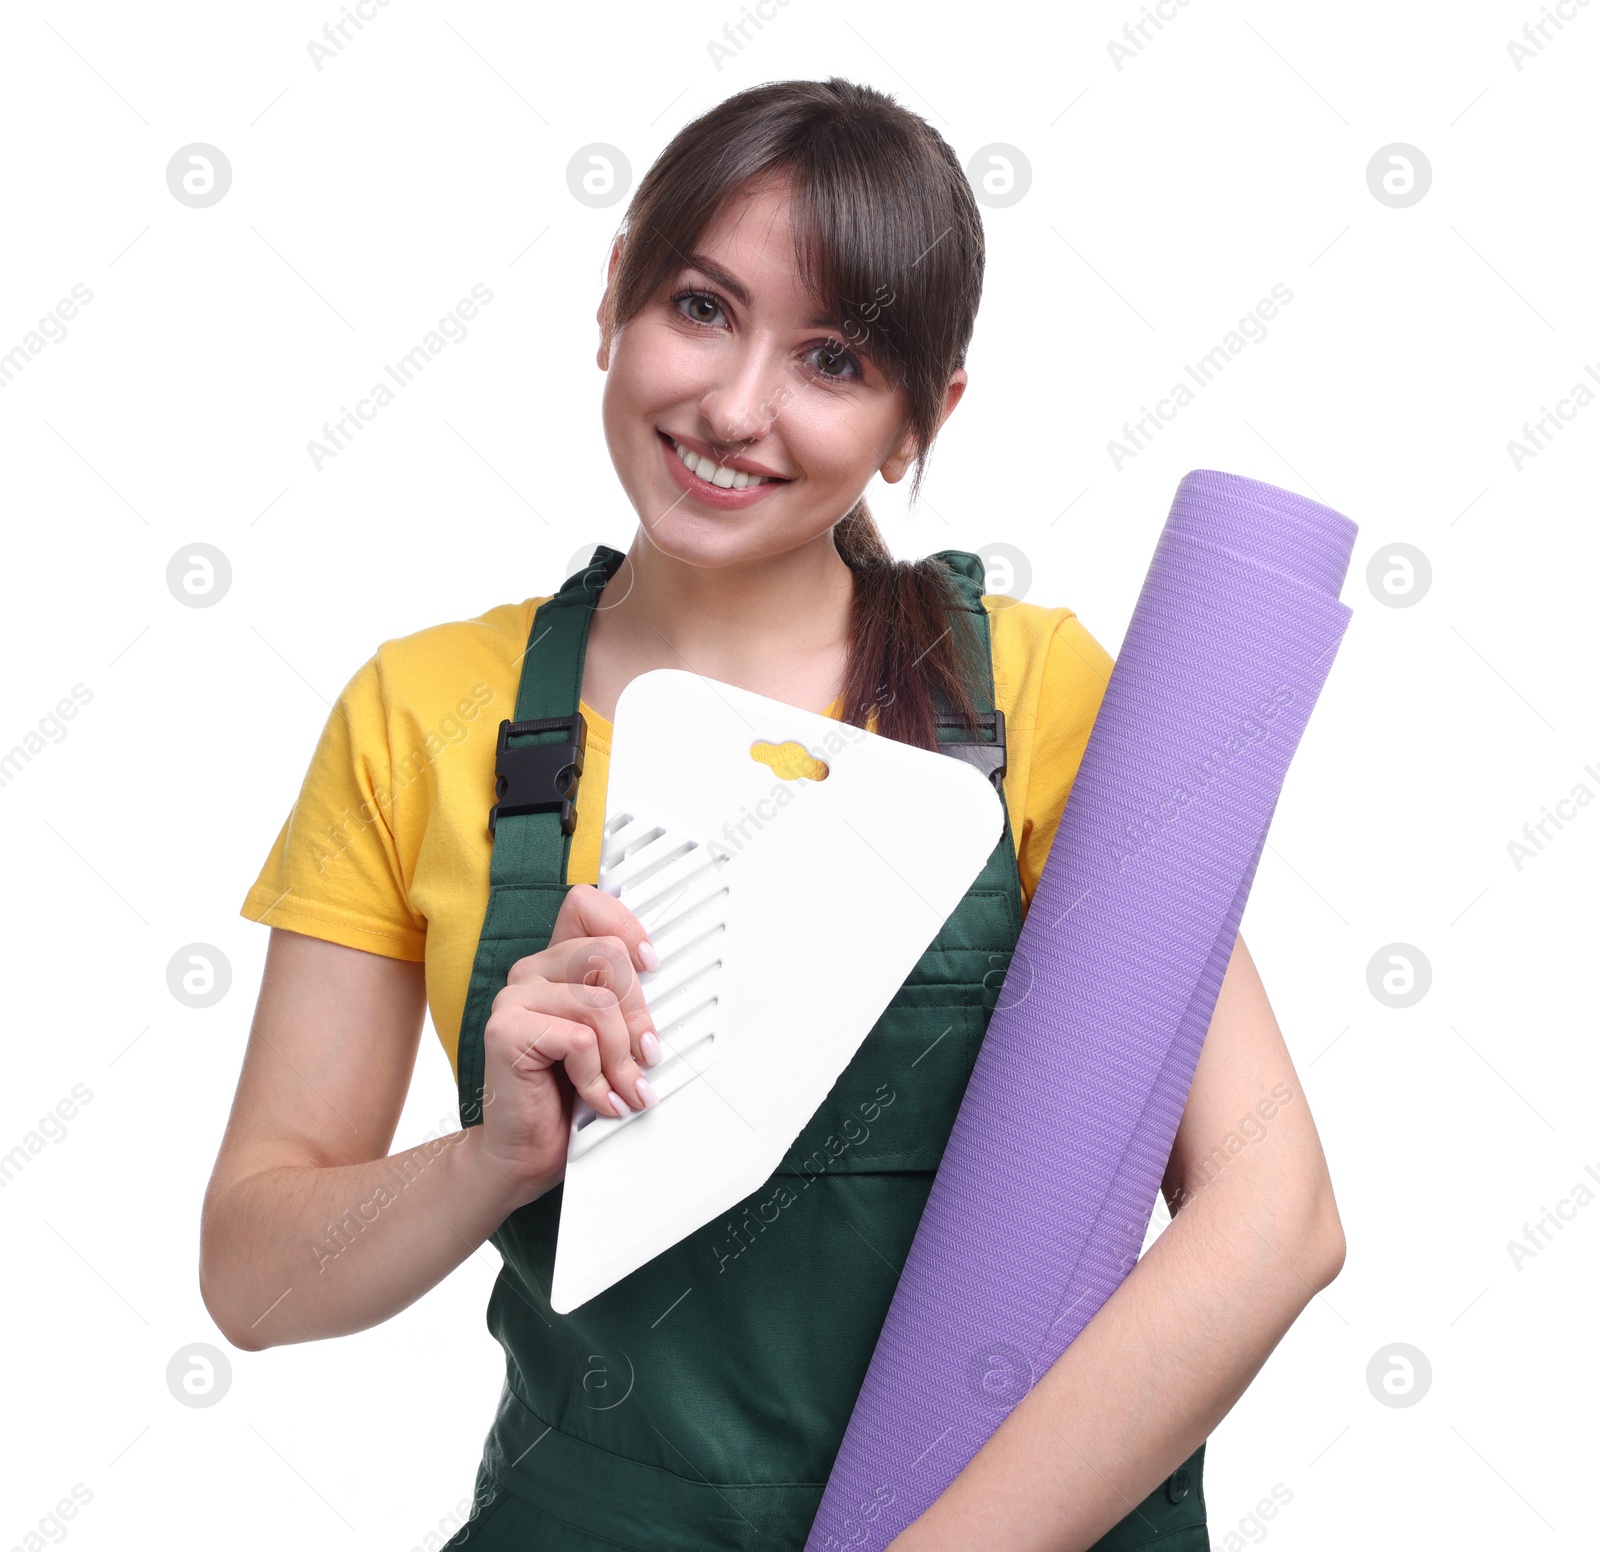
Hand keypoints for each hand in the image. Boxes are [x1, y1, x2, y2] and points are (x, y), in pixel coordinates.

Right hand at [472, 884, 661, 1208]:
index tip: (651, 964)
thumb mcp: (609, 1039)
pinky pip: (581, 1039)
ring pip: (600, 1002)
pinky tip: (598, 1098)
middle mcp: (532, 971)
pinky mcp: (507, 1031)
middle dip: (639, 1013)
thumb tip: (660, 979)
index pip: (586, 904)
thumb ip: (623, 1002)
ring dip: (622, 1056)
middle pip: (608, 955)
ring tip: (625, 1088)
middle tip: (645, 1056)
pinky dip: (599, 1077)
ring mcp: (514, 999)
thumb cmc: (567, 1095)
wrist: (527, 1152)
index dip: (626, 924)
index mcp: (557, 963)